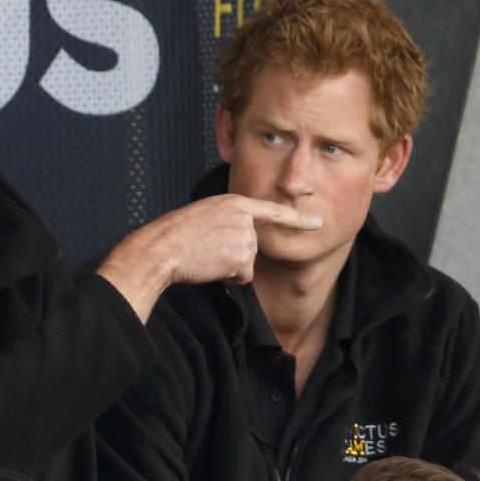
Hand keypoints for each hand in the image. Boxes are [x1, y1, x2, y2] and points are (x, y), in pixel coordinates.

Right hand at [97, 194, 320, 321]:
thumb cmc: (175, 235)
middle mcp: (243, 217)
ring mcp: (243, 236)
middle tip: (207, 250)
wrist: (162, 248)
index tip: (317, 222)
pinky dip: (228, 277)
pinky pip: (243, 276)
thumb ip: (226, 221)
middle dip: (233, 254)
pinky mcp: (241, 256)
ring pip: (247, 261)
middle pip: (252, 245)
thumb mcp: (203, 215)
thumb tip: (241, 241)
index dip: (297, 218)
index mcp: (234, 203)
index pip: (271, 211)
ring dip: (229, 266)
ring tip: (205, 257)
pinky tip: (210, 266)